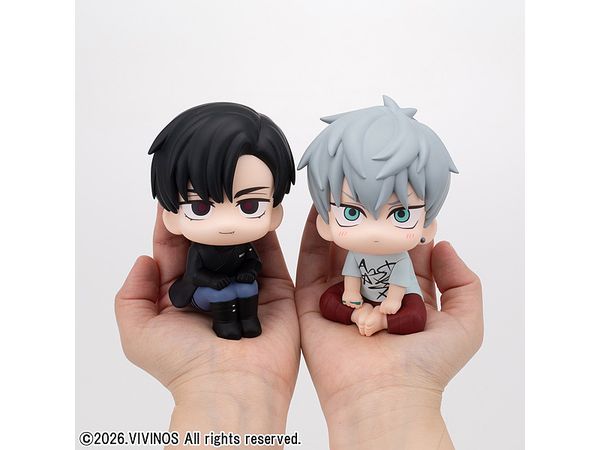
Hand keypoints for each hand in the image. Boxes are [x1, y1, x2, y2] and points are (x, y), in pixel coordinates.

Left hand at [115, 206, 299, 443]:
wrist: (234, 387)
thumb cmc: (183, 364)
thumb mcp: (138, 333)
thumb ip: (131, 295)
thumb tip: (145, 259)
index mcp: (181, 297)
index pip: (173, 251)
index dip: (171, 225)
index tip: (171, 197)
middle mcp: (212, 289)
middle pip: (207, 243)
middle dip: (205, 216)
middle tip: (204, 185)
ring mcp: (245, 286)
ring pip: (239, 244)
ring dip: (234, 220)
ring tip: (231, 191)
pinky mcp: (275, 288)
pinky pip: (271, 254)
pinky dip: (266, 231)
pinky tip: (259, 208)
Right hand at [295, 208, 482, 448]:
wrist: (382, 395)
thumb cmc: (425, 366)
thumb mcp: (464, 323)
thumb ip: (462, 282)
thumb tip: (441, 245)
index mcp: (405, 300)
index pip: (406, 256)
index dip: (407, 230)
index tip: (407, 202)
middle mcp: (372, 296)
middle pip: (370, 250)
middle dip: (372, 222)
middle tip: (372, 190)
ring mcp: (341, 297)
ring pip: (339, 252)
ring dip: (341, 224)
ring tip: (343, 193)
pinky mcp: (312, 302)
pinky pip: (310, 264)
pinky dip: (312, 237)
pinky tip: (319, 210)